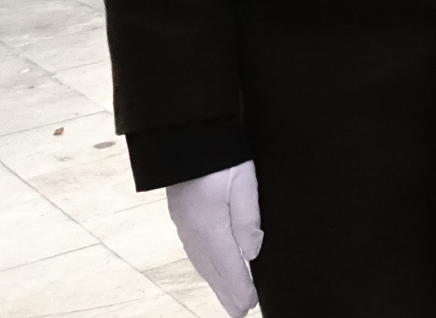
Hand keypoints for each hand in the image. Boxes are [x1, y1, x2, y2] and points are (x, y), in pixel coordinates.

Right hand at [165, 160, 260, 317]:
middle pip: (213, 270)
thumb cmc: (221, 157)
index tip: (249, 305)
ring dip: (216, 283)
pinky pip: (195, 251)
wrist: (187, 137)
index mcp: (210, 226)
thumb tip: (253, 252)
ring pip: (202, 263)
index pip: (229, 266)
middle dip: (227, 292)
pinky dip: (205, 267)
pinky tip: (210, 270)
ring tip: (228, 299)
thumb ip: (248, 218)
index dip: (239, 288)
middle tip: (240, 312)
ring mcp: (185, 225)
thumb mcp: (243, 183)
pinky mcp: (183, 217)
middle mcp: (194, 232)